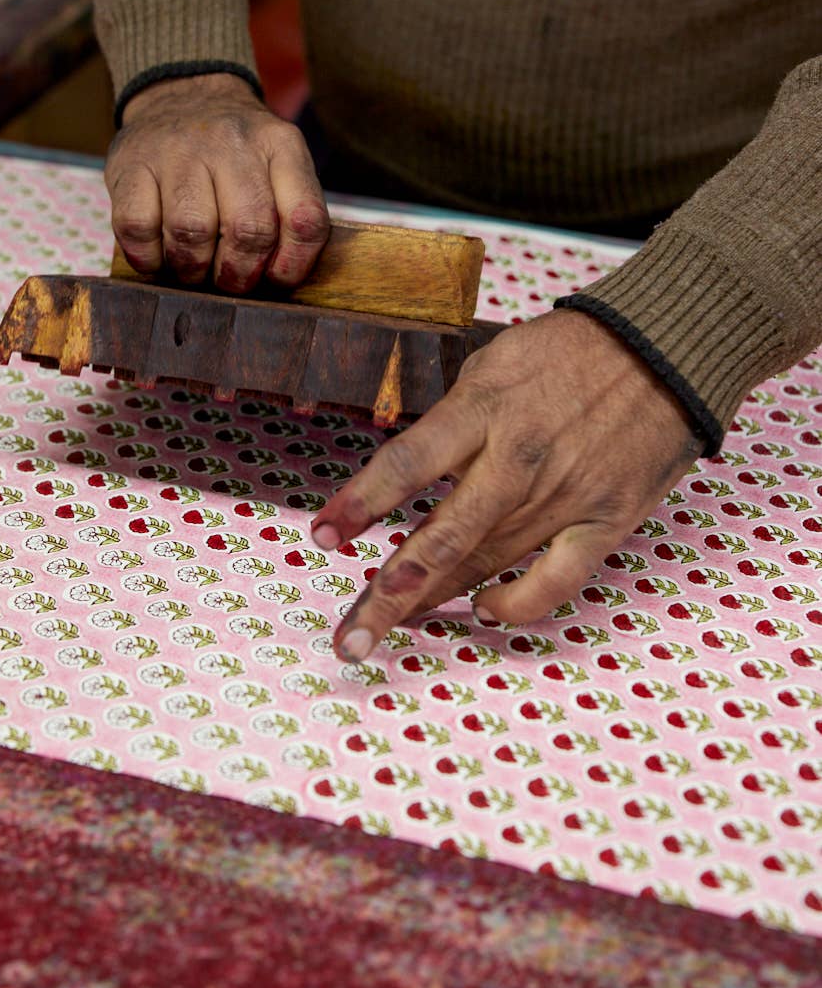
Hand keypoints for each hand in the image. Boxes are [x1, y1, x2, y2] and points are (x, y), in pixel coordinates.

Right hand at [105, 73, 329, 291]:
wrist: (181, 93)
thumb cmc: (236, 151)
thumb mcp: (277, 162)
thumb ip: (289, 212)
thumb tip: (280, 280)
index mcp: (280, 145)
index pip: (304, 219)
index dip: (293, 264)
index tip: (276, 278)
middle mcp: (233, 141)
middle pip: (248, 231)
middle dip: (239, 273)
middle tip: (230, 280)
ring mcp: (178, 149)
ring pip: (191, 232)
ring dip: (192, 268)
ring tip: (193, 267)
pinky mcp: (130, 163)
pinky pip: (138, 228)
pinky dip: (148, 257)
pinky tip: (157, 254)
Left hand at [310, 309, 703, 662]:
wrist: (665, 349)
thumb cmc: (570, 351)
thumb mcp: (495, 362)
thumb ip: (455, 419)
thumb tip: (416, 470)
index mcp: (484, 409)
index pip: (407, 463)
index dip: (361, 503)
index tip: (323, 536)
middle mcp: (519, 458)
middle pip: (441, 538)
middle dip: (389, 594)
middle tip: (348, 638)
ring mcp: (565, 495)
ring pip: (487, 564)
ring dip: (434, 601)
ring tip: (388, 630)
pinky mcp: (606, 520)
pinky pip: (556, 580)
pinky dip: (518, 604)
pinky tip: (483, 611)